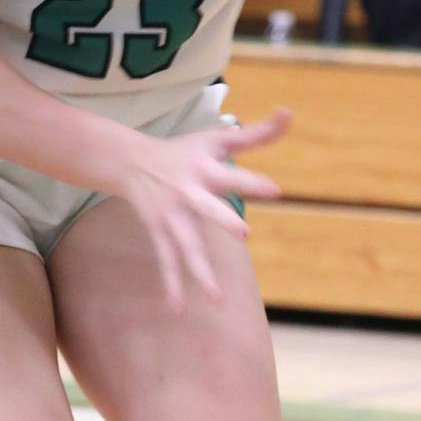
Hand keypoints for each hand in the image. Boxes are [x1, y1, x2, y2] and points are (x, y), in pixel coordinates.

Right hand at [113, 109, 291, 310]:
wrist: (131, 161)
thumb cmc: (185, 151)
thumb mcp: (217, 138)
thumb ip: (256, 133)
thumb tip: (289, 112)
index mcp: (204, 170)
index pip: (232, 175)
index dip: (252, 181)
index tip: (274, 189)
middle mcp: (187, 194)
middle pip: (206, 209)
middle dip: (223, 220)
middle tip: (244, 234)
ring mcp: (172, 217)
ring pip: (186, 247)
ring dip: (200, 273)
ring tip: (217, 299)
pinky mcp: (160, 233)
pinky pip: (167, 262)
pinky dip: (172, 285)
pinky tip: (178, 308)